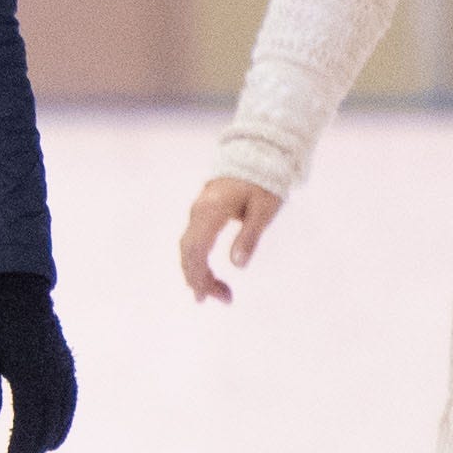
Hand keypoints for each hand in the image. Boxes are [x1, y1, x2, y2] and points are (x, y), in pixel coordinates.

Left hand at [0, 272, 75, 452]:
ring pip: (62, 413)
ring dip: (50, 436)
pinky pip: (70, 397)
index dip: (21, 448)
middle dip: (33, 447)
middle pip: (47, 423)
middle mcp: (52, 375)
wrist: (17, 285)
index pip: (28, 423)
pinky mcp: (65, 362)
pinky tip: (56, 429)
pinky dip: (64, 417)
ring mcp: (62, 368)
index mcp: (30, 375)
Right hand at [178, 176, 282, 303]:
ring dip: (199, 272)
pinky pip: (194, 240)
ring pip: (189, 247)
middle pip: (188, 252)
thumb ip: (249, 236)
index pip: (195, 250)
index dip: (199, 276)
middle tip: (221, 300)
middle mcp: (199, 212)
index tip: (209, 296)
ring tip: (219, 293)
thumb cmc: (264, 181)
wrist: (258, 152)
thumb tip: (238, 265)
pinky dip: (199, 260)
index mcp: (211, 212)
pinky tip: (210, 274)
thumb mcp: (264, 209)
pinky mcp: (203, 211)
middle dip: (199, 279)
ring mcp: (198, 210)